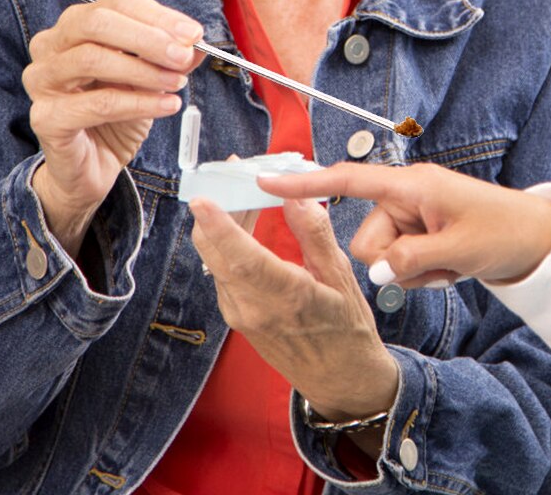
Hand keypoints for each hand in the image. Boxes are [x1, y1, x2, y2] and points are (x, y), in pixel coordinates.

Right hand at [23, 0, 203, 252]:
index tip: (193, 33)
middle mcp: (51, 46)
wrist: (93, 164)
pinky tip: (166, 105)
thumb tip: (195, 42)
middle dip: (148, 38)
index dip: (159, 17)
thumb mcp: (150, 77)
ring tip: (176, 83)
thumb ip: (171, 57)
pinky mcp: (46, 117)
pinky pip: (97, 103)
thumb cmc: (116, 113)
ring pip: (92, 59)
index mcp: (76, 26)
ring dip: (144, 70)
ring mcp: (42, 81)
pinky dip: (138, 102)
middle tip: (183, 55)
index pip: (118, 5)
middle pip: (97, 23)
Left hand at [189, 197, 398, 425]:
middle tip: (231, 172)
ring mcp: (240, 314)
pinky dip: (228, 242)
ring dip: (223, 222)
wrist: (339, 379)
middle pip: (216, 253)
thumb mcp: (341, 277)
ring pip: (216, 259)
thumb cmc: (347, 330)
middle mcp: (252, 308)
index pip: (242, 258)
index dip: (220, 226)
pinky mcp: (237, 314)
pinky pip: (223, 270)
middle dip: (216, 208)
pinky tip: (246, 221)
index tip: (203, 199)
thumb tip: (295, 196)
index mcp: (285, 298)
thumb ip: (314, 234)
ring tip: (243, 190)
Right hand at [256, 162, 550, 286]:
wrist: (534, 240)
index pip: (349, 181)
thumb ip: (410, 259)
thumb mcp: (457, 248)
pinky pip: (398, 265)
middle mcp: (405, 197)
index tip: (267, 180)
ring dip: (413, 271)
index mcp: (411, 185)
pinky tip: (449, 266)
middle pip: (365, 241)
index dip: (306, 182)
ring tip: (449, 262)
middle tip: (438, 260)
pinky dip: (421, 272)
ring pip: (380, 259)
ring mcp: (411, 217)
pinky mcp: (418, 235)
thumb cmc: (501, 231)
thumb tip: (377, 273)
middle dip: (395, 262)